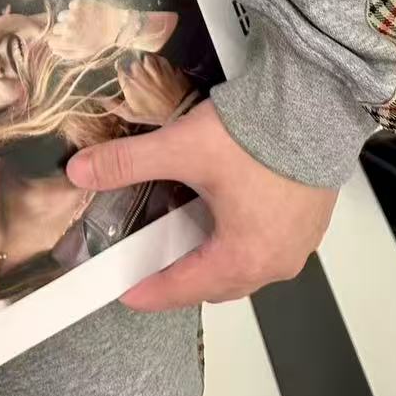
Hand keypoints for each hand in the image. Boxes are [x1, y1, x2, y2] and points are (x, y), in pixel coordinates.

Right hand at [50, 0, 133, 61]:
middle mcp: (68, 27)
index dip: (57, 40)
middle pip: (56, 28)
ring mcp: (73, 14)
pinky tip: (85, 13)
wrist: (117, 27)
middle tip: (74, 30)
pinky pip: (70, 6)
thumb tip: (53, 51)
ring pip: (61, 16)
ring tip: (80, 21)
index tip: (63, 39)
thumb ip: (67, 54)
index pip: (51, 40)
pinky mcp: (78, 3)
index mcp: (68, 41)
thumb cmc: (100, 42)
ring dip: (68, 18)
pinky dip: (76, 9)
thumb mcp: (84, 54)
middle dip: (63, 29)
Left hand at [66, 98, 336, 306]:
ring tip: (190, 225)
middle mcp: (277, 260)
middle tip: (156, 255)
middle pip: (219, 281)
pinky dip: (245, 232)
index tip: (130, 293)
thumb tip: (83, 171)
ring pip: (248, 262)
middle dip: (186, 273)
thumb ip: (127, 162)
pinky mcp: (312, 217)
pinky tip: (230, 205)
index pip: (185, 288)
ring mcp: (300, 241)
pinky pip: (271, 240)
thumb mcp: (180, 148)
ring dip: (217, 251)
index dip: (151, 290)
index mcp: (244, 257)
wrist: (312, 103)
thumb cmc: (258, 135)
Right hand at [113, 53, 194, 125]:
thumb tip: (98, 98)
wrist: (180, 109)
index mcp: (128, 80)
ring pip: (142, 58)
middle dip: (133, 68)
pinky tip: (157, 72)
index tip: (126, 78)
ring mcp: (152, 64)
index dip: (123, 74)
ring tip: (149, 75)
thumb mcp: (130, 114)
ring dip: (144, 64)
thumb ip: (113, 105)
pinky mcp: (164, 62)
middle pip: (130, 62)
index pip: (119, 69)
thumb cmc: (153, 114)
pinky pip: (155, 57)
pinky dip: (155, 63)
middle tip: (139, 79)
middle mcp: (138, 69)